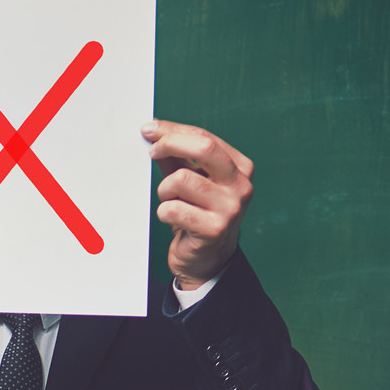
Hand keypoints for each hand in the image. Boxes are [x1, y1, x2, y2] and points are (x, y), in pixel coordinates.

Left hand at [143, 120, 252, 287]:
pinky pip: (173, 209)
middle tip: (150, 152)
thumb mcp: (189, 182)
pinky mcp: (214, 229)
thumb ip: (175, 157)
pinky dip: (164, 212)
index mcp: (239, 168)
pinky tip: (172, 219)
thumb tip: (153, 131)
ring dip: (164, 190)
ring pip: (181, 179)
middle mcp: (241, 186)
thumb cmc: (196, 214)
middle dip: (169, 144)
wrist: (206, 259)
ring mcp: (231, 208)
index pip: (205, 138)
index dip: (173, 131)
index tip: (148, 129)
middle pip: (203, 148)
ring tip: (170, 202)